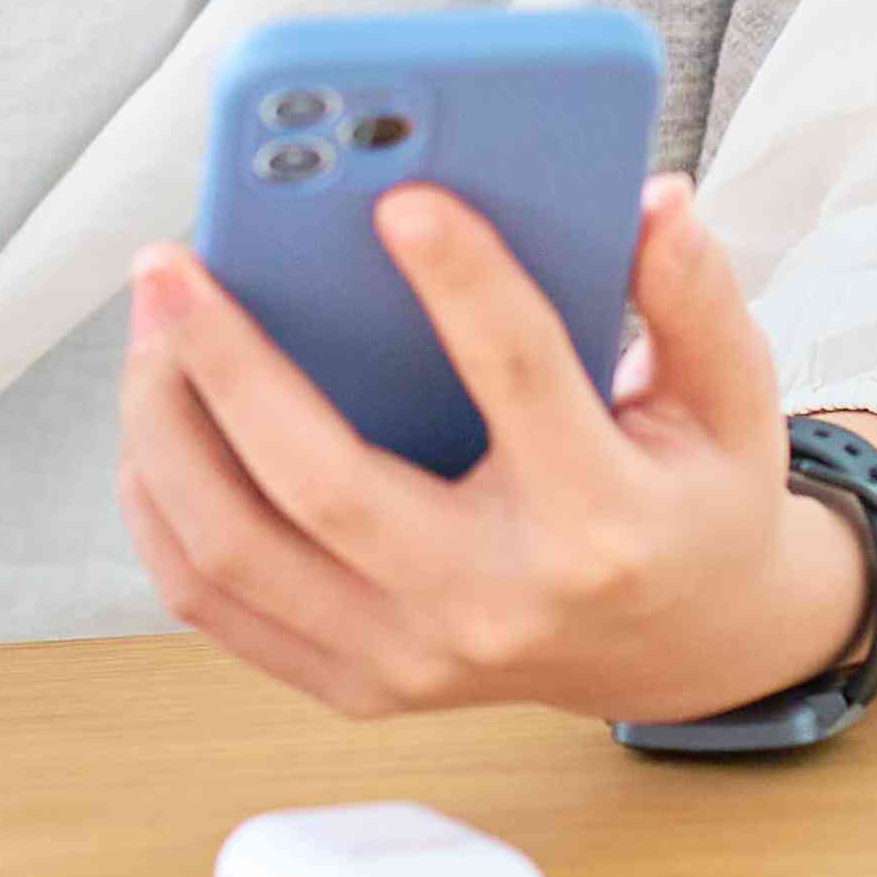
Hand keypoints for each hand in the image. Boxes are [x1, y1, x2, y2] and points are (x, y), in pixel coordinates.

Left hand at [115, 174, 861, 728]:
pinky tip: (155, 412)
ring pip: (235, 551)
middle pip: (323, 484)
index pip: (519, 380)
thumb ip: (695, 292)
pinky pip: (214, 602)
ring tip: (149, 322)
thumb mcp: (727, 394)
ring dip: (167, 429)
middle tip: (172, 261)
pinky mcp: (355, 681)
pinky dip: (161, 506)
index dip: (462, 281)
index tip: (398, 194)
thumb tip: (653, 197)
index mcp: (600, 522)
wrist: (679, 647)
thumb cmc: (690, 498)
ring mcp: (411, 659)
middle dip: (228, 361)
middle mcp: (494, 604)